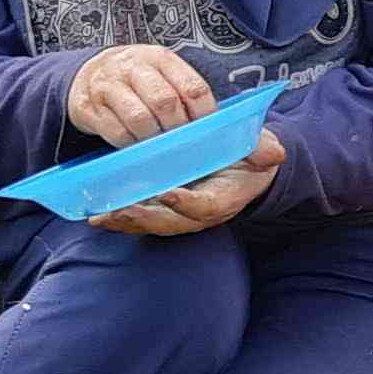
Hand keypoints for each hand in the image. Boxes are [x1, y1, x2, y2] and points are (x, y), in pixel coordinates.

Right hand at [68, 44, 216, 144]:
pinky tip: (136, 142)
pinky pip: (117, 133)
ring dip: (153, 138)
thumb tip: (222, 127)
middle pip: (165, 102)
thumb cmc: (137, 79)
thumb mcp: (163, 73)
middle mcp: (132, 66)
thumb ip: (187, 93)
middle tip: (181, 142)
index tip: (208, 131)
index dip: (205, 114)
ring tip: (158, 144)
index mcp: (160, 58)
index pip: (192, 87)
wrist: (89, 74)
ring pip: (139, 119)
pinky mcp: (88, 106)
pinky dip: (131, 144)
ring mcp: (107, 85)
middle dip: (178, 128)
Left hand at [92, 132, 285, 235]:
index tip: (169, 193)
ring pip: (153, 223)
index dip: (187, 203)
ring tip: (100, 217)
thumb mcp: (263, 150)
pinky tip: (99, 215)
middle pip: (171, 222)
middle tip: (120, 210)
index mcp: (224, 198)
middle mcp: (201, 212)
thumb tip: (273, 152)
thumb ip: (264, 149)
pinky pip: (144, 218)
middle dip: (145, 218)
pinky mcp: (168, 211)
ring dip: (126, 221)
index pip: (205, 206)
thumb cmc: (251, 158)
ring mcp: (183, 215)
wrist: (248, 172)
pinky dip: (122, 218)